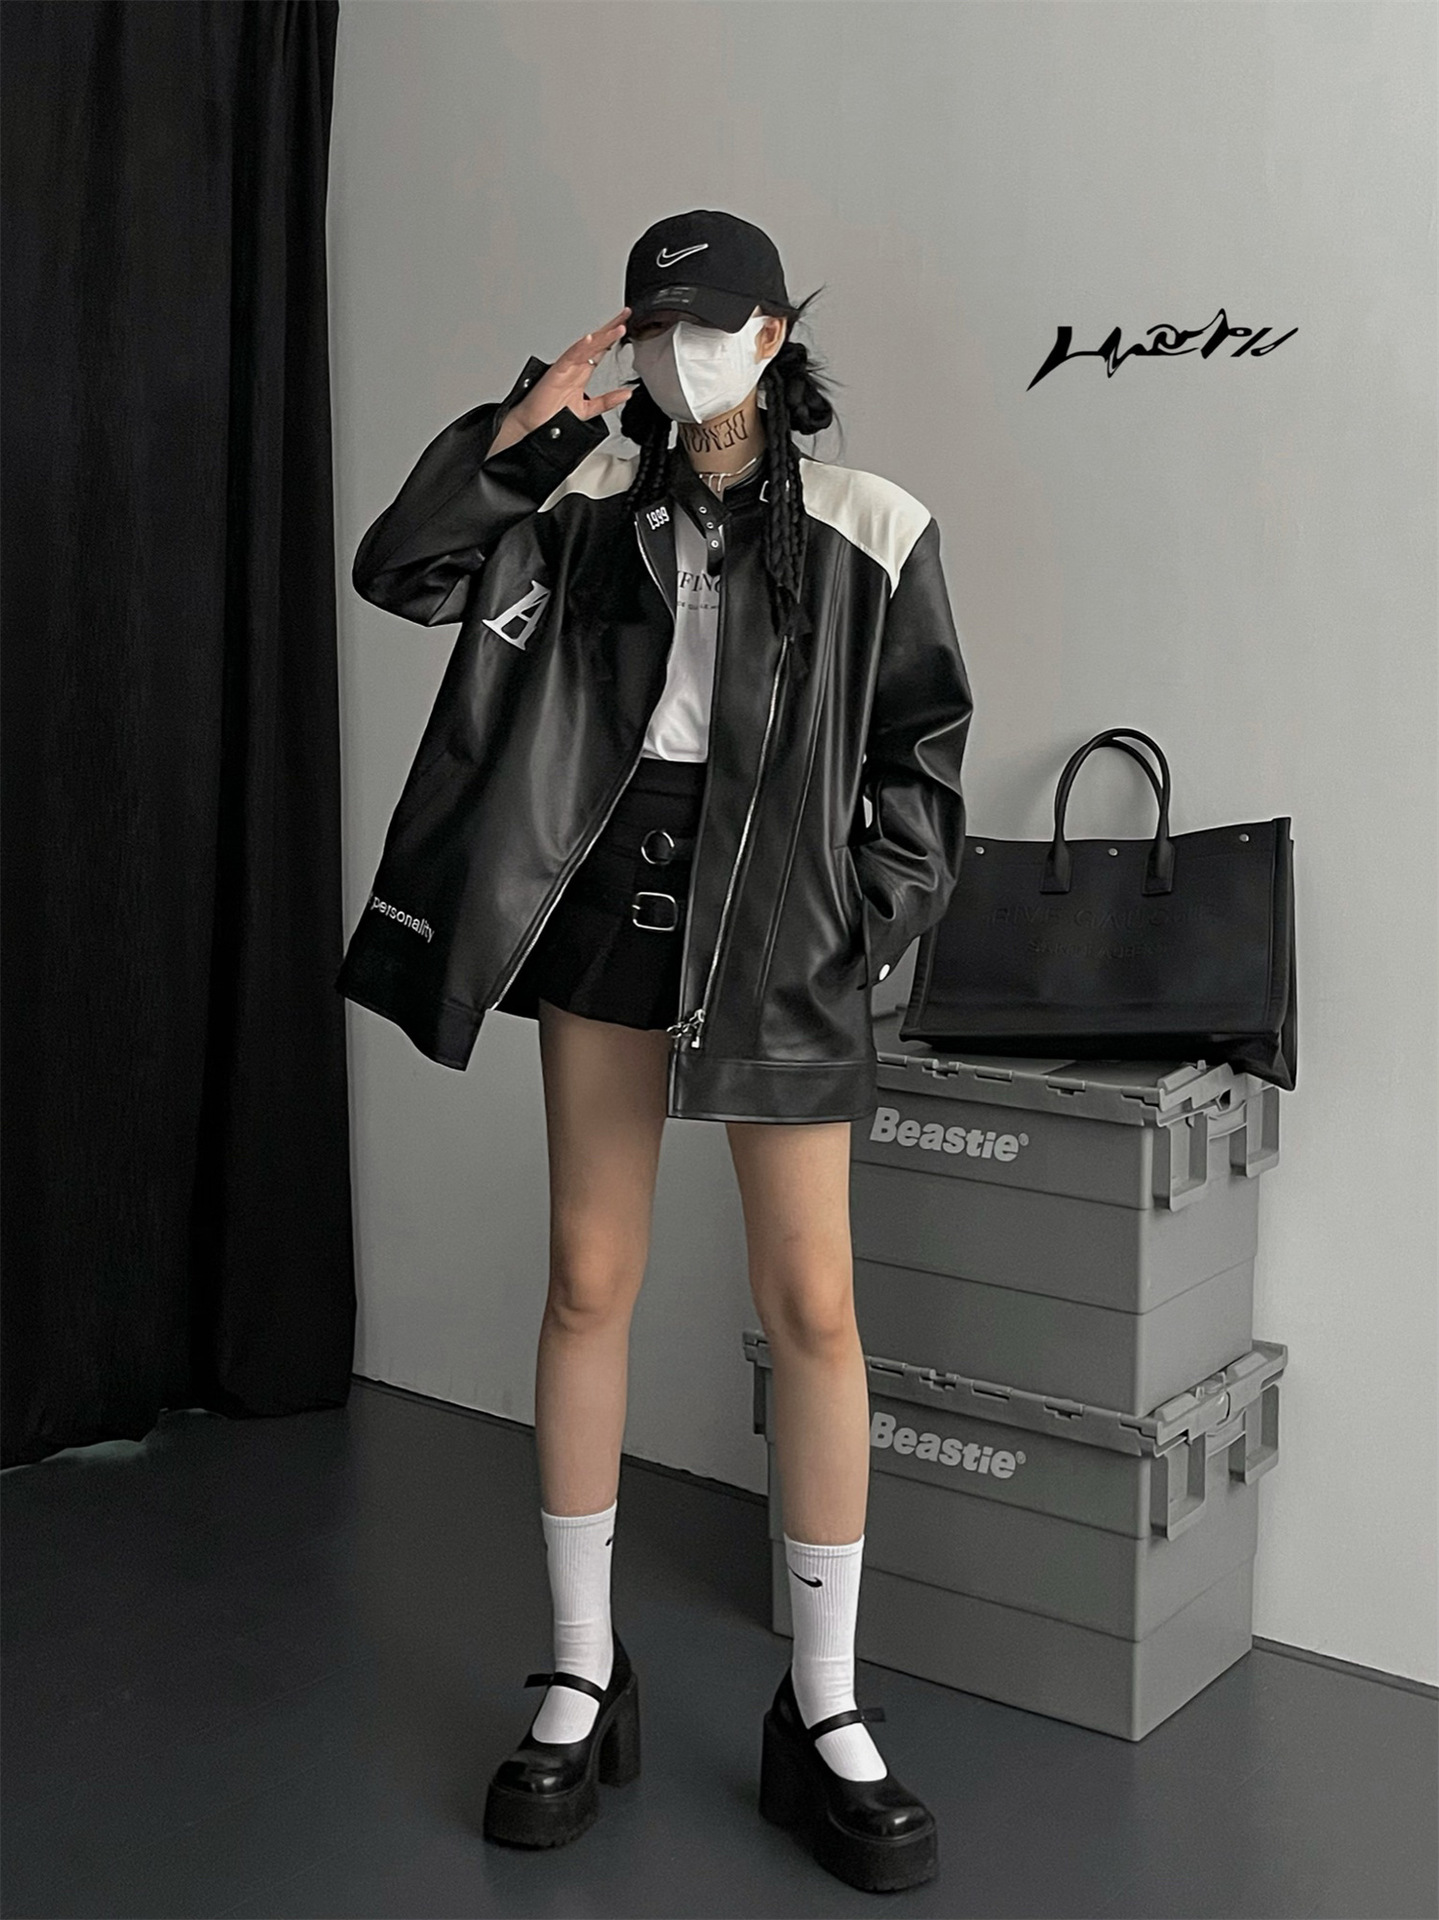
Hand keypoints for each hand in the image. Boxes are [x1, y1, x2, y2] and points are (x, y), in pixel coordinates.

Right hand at [509, 308, 633, 434]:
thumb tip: (626, 394)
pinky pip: (570, 357)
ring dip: (602, 337)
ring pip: (586, 347)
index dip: (613, 337)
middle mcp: (575, 366)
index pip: (601, 349)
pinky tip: (590, 339)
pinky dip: (580, 347)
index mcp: (581, 372)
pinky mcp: (556, 372)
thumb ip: (607, 401)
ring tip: (618, 328)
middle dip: (611, 328)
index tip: (626, 325)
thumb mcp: (588, 410)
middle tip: (626, 314)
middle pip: (596, 343)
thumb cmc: (552, 417)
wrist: (533, 428)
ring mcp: (565, 368)